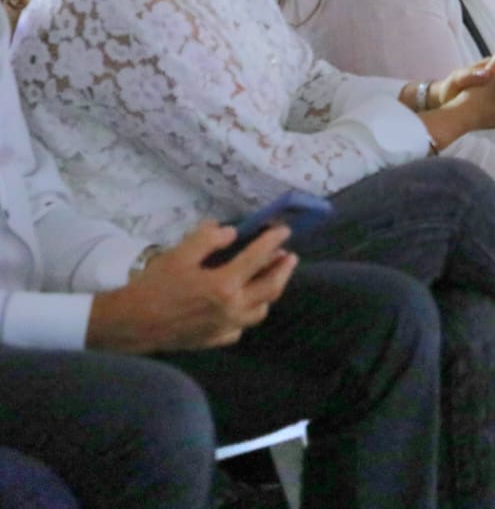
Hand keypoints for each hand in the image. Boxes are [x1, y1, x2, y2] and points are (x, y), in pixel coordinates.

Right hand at [86, 221, 295, 353]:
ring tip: (270, 277)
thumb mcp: (178, 254)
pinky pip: (241, 327)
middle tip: (289, 256)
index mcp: (224, 284)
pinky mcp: (214, 340)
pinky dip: (248, 313)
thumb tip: (231, 233)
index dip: (273, 241)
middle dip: (284, 269)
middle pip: (271, 288)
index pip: (258, 258)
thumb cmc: (153, 286)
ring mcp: (225, 327)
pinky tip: (244, 305)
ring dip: (270, 292)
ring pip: (260, 310)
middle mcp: (231, 308)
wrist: (129, 324)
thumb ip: (208, 239)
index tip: (283, 230)